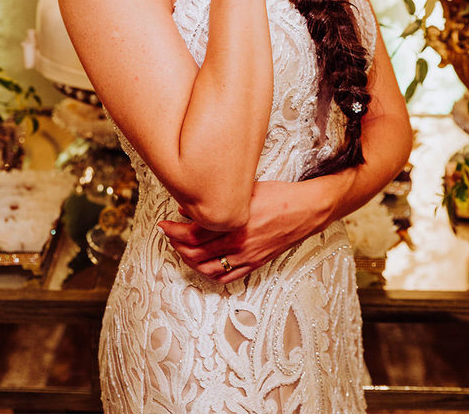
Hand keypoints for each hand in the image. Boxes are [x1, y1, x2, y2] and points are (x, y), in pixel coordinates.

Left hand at [158, 180, 327, 282]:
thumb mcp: (243, 191)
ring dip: (190, 261)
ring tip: (181, 250)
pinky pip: (227, 276)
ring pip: (208, 269)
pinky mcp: (255, 263)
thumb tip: (187, 206)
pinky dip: (210, 273)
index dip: (172, 232)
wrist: (305, 210)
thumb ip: (215, 199)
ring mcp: (247, 257)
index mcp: (233, 224)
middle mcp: (238, 244)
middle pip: (195, 254)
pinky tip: (203, 264)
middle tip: (168, 236)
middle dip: (175, 246)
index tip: (164, 225)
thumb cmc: (277, 196)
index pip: (192, 235)